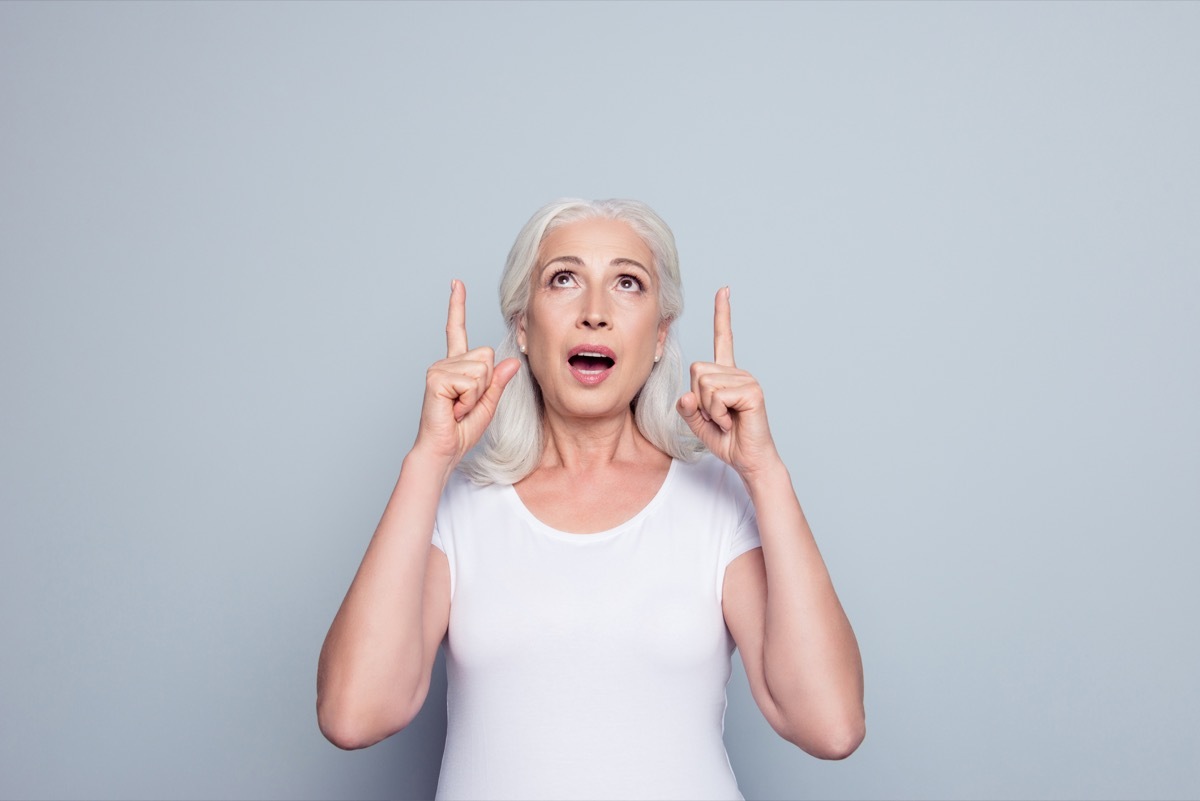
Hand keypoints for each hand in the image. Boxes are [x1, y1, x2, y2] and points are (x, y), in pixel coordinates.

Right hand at [413, 280, 520, 466]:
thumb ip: (498, 382)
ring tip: (460, 408)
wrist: (444, 449)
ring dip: (477, 395)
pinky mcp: (436, 378)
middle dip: (486, 384)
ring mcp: (439, 369)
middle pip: (487, 356)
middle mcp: (445, 362)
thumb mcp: (488, 404)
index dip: (457, 306)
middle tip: (467, 404)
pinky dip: (468, 400)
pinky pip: (471, 381)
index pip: (457, 329)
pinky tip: (454, 408)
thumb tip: (511, 361)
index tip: (456, 283)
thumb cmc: (462, 430)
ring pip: (481, 370)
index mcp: (457, 366)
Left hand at [677, 287, 780, 477]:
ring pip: (704, 384)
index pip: (723, 339)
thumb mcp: (697, 422)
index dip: (722, 314)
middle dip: (698, 399)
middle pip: (697, 370)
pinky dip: (717, 415)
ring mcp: (747, 380)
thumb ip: (686, 406)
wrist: (748, 460)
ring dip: (708, 410)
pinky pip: (716, 396)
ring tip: (726, 420)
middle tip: (717, 416)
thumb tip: (686, 394)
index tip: (724, 290)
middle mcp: (738, 372)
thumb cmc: (727, 440)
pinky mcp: (752, 391)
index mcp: (726, 375)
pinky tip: (732, 422)